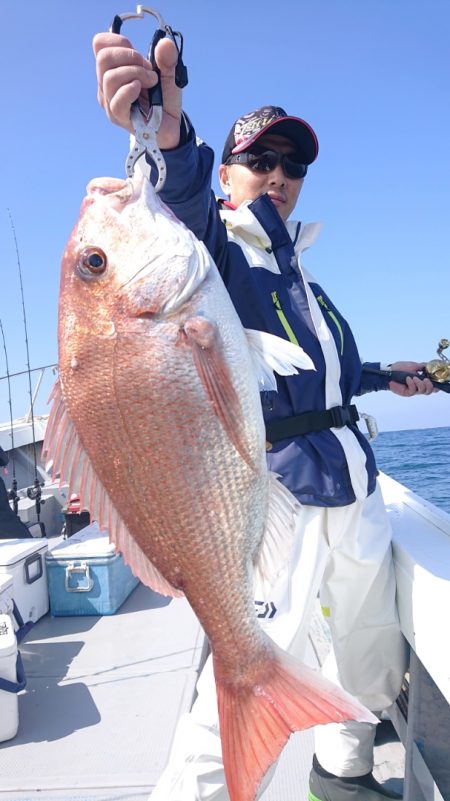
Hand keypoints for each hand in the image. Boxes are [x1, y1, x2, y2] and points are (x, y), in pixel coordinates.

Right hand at [93, 32, 181, 147]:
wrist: (170, 127)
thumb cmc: (164, 100)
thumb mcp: (169, 75)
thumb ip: (168, 59)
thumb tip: (165, 43)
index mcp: (113, 69)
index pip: (100, 44)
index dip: (118, 41)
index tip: (139, 53)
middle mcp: (106, 84)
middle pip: (103, 58)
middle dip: (130, 57)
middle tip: (148, 69)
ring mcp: (110, 101)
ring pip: (110, 78)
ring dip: (135, 74)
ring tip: (151, 82)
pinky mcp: (118, 117)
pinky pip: (116, 101)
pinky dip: (129, 90)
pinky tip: (140, 89)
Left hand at [388, 361, 435, 396]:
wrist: (389, 371)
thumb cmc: (399, 368)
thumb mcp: (412, 365)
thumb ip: (421, 366)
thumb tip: (428, 365)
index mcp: (421, 380)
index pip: (431, 386)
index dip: (435, 386)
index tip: (435, 381)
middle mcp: (418, 386)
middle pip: (429, 391)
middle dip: (429, 385)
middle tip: (425, 380)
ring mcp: (413, 390)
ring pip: (422, 391)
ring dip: (420, 384)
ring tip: (414, 377)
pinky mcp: (407, 393)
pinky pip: (413, 390)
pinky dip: (411, 384)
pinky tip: (408, 379)